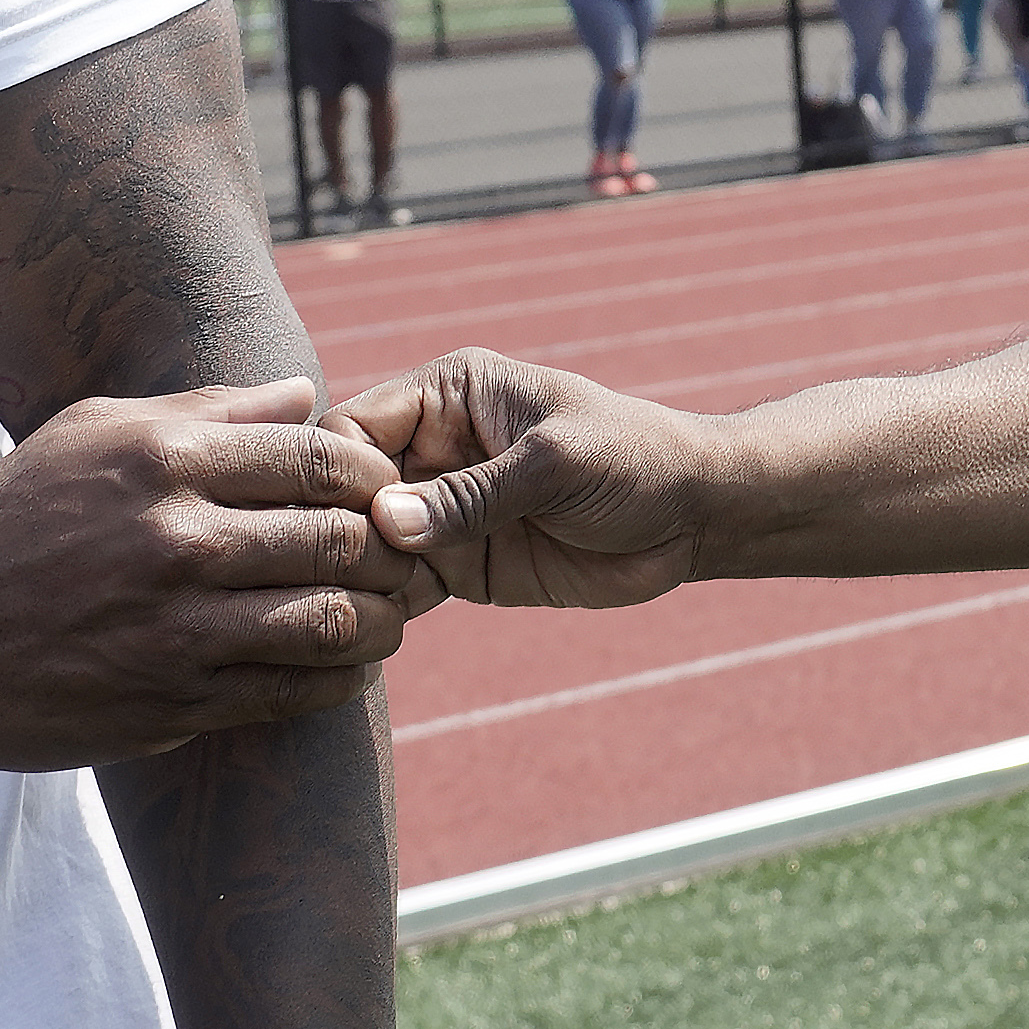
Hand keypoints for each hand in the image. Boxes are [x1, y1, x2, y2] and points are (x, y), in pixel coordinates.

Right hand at [0, 382, 426, 764]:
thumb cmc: (11, 521)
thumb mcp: (91, 433)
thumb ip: (206, 411)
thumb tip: (304, 392)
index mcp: (162, 462)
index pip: (317, 460)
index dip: (372, 477)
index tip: (382, 492)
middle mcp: (177, 542)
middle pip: (340, 539)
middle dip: (388, 547)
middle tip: (399, 554)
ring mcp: (177, 630)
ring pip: (332, 622)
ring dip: (379, 620)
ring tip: (383, 614)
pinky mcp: (172, 704)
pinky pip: (292, 692)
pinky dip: (338, 679)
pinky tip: (341, 666)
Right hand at [353, 352, 715, 607]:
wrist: (694, 518)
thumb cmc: (634, 462)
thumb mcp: (556, 465)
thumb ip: (474, 494)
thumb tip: (384, 520)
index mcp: (447, 395)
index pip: (353, 427)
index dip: (335, 476)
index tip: (342, 524)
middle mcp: (432, 449)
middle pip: (345, 492)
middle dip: (334, 535)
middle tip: (343, 579)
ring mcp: (441, 512)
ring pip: (364, 545)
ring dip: (354, 578)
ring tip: (353, 610)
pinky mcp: (460, 565)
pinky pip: (401, 587)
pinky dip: (383, 609)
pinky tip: (371, 632)